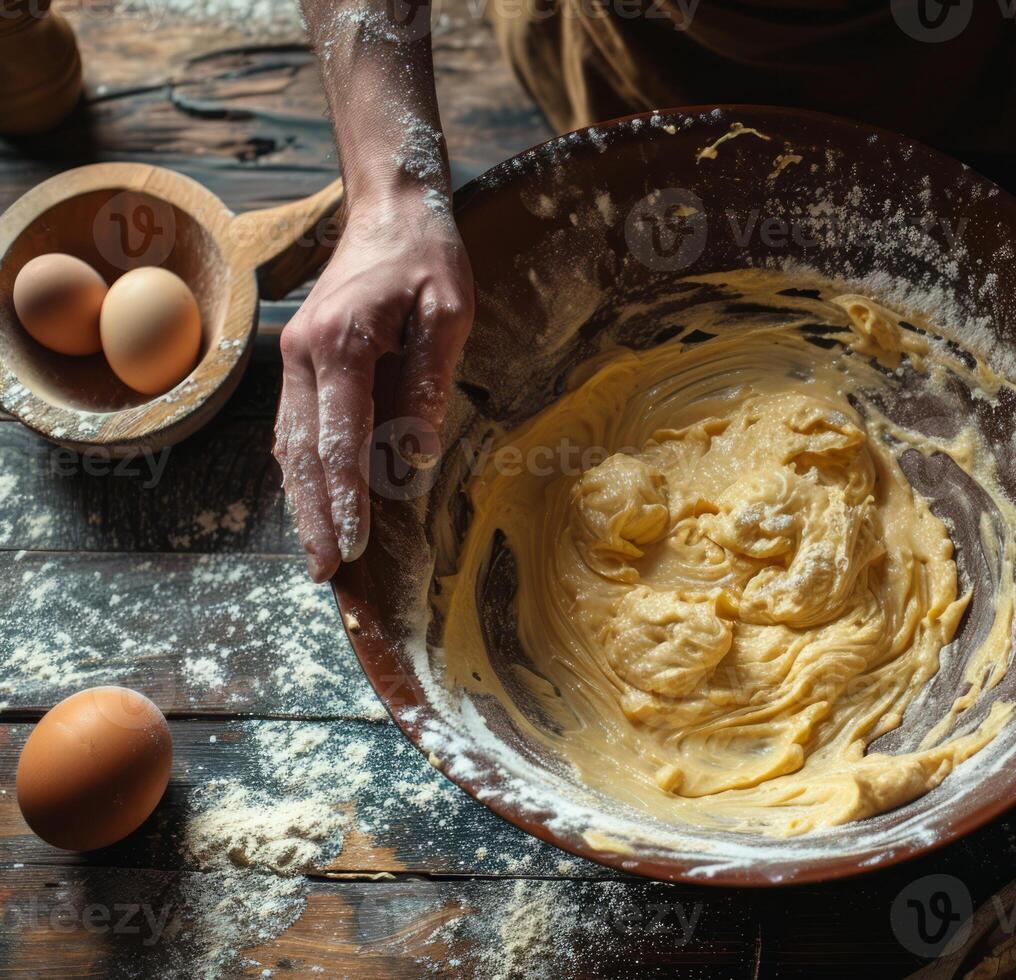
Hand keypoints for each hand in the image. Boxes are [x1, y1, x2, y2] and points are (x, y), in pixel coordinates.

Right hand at [274, 191, 472, 581]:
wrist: (390, 212)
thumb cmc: (427, 260)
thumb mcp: (448, 314)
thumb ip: (430, 380)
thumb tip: (417, 452)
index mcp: (340, 345)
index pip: (339, 438)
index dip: (346, 496)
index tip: (352, 543)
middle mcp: (303, 355)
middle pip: (302, 453)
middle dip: (314, 516)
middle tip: (325, 571)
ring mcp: (294, 358)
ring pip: (289, 445)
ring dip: (302, 502)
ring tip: (315, 554)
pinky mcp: (300, 361)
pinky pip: (293, 428)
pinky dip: (301, 471)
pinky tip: (311, 505)